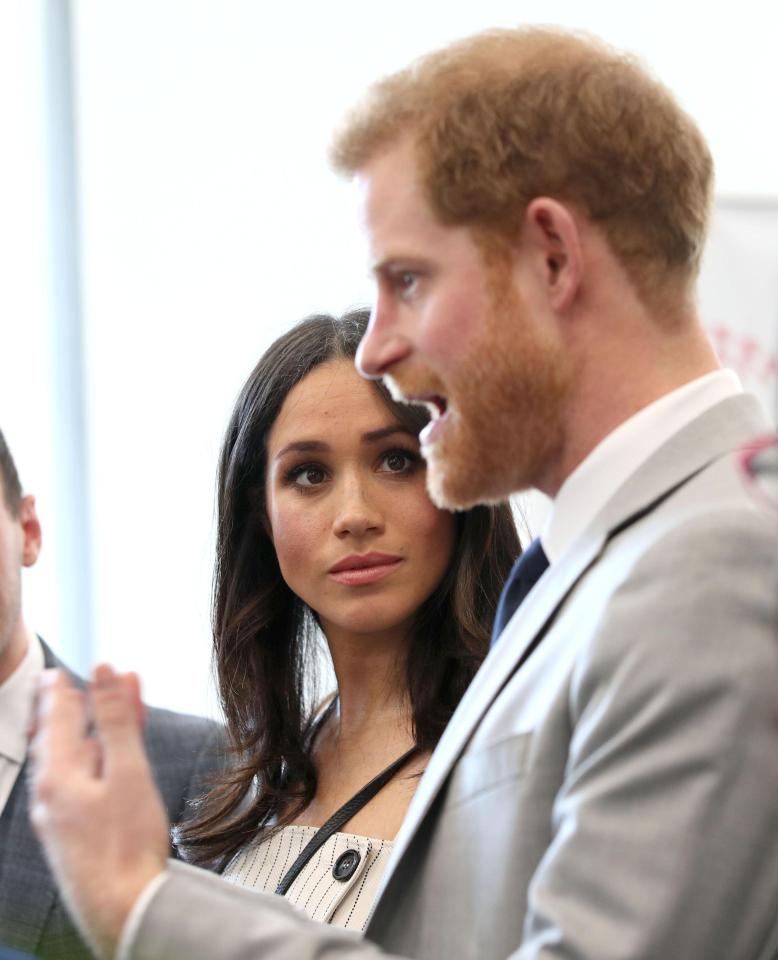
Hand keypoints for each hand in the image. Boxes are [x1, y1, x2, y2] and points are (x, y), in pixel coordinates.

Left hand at [28, 665, 169, 959]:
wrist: (125, 913)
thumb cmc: (127, 845)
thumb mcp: (127, 771)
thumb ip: (116, 719)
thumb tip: (105, 671)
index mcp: (57, 776)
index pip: (57, 717)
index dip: (62, 690)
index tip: (58, 672)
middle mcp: (49, 797)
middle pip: (56, 741)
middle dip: (69, 712)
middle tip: (67, 690)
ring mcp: (58, 821)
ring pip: (65, 767)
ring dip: (82, 739)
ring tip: (91, 724)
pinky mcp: (72, 840)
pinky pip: (74, 789)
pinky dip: (88, 767)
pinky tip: (97, 774)